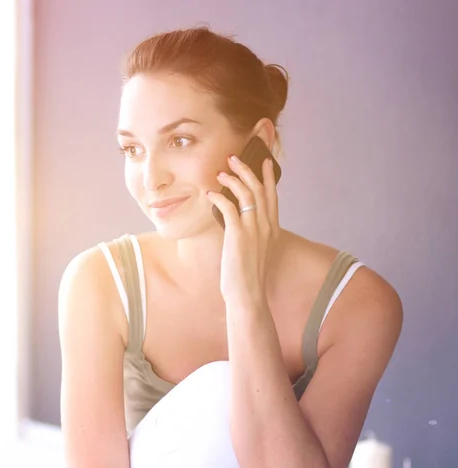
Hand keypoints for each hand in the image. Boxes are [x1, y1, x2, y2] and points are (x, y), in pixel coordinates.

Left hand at [207, 153, 280, 309]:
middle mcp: (266, 226)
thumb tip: (239, 224)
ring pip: (247, 193)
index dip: (268, 177)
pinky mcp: (238, 235)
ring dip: (233, 179)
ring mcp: (253, 229)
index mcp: (272, 229)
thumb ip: (253, 235)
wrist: (248, 294)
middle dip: (248, 169)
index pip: (273, 196)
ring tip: (221, 172)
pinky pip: (229, 207)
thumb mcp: (256, 252)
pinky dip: (219, 197)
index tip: (264, 161)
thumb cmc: (248, 277)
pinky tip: (210, 194)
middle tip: (234, 158)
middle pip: (260, 188)